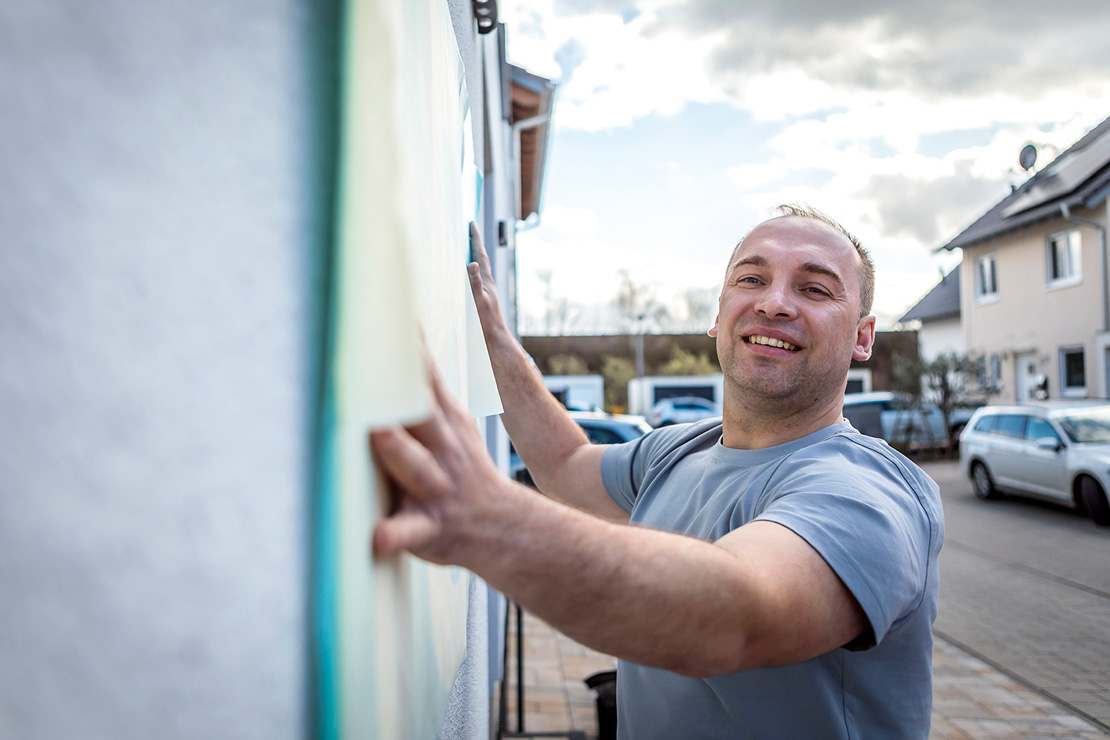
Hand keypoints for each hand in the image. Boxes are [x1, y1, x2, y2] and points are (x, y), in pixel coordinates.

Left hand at [370, 356, 510, 566]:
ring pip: (416, 465)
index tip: (394, 316)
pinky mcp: (429, 526)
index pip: (427, 379)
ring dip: (398, 448)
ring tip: (379, 433)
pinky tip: (378, 537)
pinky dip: (394, 534)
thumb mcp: (454, 424)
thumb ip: (427, 389)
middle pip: (422, 413)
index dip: (412, 351)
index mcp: (446, 423)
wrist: (504, 526)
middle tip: (374, 367)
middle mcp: (443, 449)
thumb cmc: (463, 469)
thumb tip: (406, 336)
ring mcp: (437, 487)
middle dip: (402, 391)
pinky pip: (409, 531)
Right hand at [467, 222, 511, 345]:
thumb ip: (475, 282)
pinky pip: (474, 279)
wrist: (494, 338)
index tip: (472, 223)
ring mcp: (486, 290)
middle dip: (474, 243)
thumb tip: (472, 263)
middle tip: (469, 230)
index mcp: (486, 280)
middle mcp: (487, 282)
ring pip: (478, 268)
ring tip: (466, 246)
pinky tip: (466, 274)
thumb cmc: (486, 321)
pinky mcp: (482, 298)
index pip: (480, 254)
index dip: (475, 238)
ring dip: (472, 256)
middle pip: (480, 257)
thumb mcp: (479, 300)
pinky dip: (469, 271)